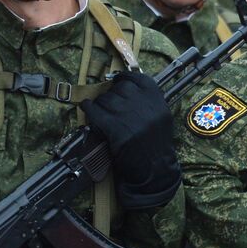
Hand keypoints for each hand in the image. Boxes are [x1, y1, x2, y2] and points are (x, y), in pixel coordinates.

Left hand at [82, 71, 181, 208]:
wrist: (154, 169)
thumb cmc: (156, 144)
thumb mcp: (160, 117)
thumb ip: (147, 101)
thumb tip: (125, 86)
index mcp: (158, 101)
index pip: (139, 78)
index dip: (125, 77)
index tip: (118, 79)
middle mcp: (145, 106)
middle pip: (120, 89)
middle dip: (112, 94)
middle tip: (109, 103)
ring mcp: (130, 117)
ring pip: (106, 99)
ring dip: (100, 104)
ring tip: (100, 110)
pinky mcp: (116, 129)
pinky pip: (96, 112)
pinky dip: (89, 108)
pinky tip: (86, 107)